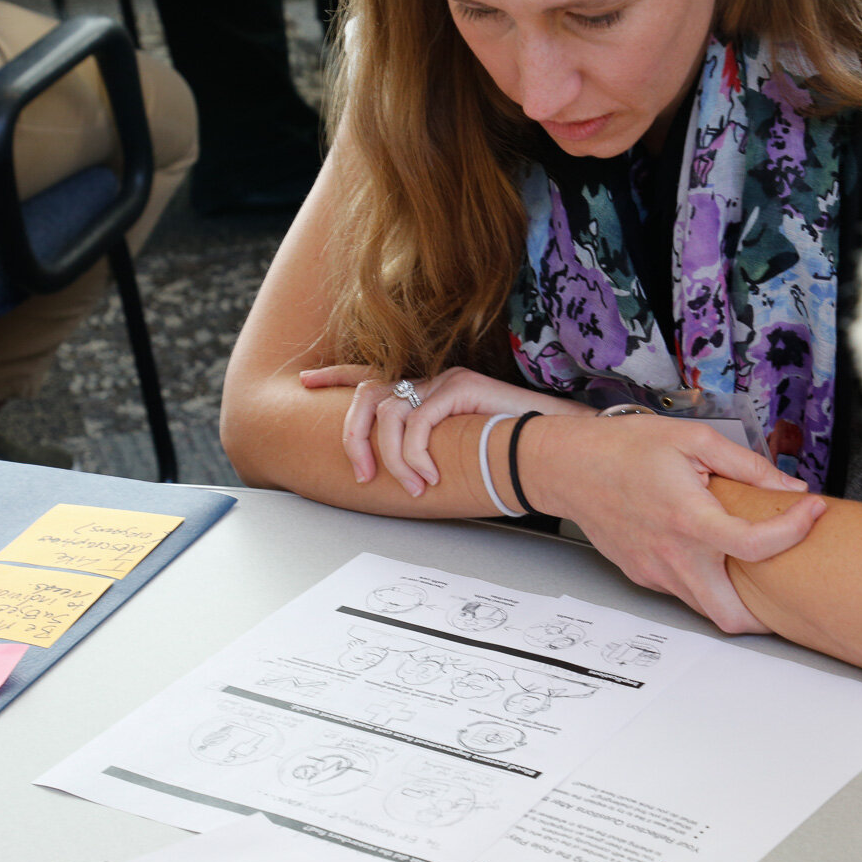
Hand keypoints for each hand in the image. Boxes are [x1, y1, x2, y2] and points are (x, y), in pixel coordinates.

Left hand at [298, 365, 588, 495]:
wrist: (554, 448)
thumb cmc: (512, 457)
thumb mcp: (456, 456)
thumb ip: (427, 455)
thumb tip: (399, 479)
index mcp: (427, 391)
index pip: (371, 376)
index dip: (335, 376)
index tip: (307, 381)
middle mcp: (432, 380)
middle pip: (367, 394)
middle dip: (353, 436)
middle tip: (361, 473)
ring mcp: (445, 381)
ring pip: (388, 413)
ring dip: (394, 458)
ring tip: (412, 485)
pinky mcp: (460, 388)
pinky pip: (417, 423)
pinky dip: (417, 456)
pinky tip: (431, 476)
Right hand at [529, 414, 825, 633]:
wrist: (571, 467)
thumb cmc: (625, 449)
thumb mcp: (692, 439)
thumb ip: (746, 464)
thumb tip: (788, 485)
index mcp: (688, 517)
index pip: (754, 545)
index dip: (794, 530)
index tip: (811, 511)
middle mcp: (672, 555)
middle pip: (730, 616)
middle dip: (767, 614)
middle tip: (787, 584)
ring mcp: (656, 572)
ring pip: (707, 608)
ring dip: (735, 597)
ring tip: (753, 567)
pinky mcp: (644, 575)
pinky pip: (683, 591)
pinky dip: (706, 582)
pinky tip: (710, 555)